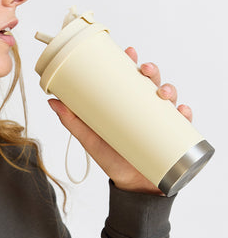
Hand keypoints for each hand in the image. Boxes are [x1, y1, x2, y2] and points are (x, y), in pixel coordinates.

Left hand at [47, 47, 192, 194]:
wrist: (129, 186)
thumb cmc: (110, 157)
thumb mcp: (88, 137)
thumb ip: (71, 120)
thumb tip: (52, 101)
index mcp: (125, 103)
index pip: (130, 77)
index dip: (132, 61)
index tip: (129, 51)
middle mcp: (144, 108)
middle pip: (151, 82)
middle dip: (151, 71)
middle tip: (144, 69)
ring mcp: (160, 121)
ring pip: (169, 97)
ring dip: (169, 88)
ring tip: (162, 93)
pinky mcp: (173, 137)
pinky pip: (183, 122)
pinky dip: (185, 113)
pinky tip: (182, 111)